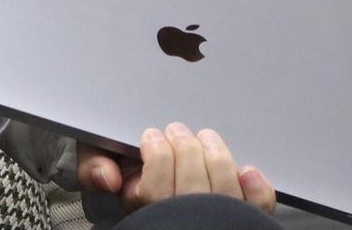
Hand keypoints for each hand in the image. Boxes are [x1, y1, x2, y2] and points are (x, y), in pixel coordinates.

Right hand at [78, 124, 277, 213]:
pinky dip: (256, 187)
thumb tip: (110, 176)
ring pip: (224, 191)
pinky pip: (257, 207)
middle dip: (185, 148)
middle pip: (192, 187)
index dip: (157, 154)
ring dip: (217, 156)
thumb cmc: (131, 170)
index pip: (154, 189)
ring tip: (206, 138)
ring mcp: (215, 220)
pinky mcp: (244, 217)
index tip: (152, 135)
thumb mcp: (102, 162)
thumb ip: (95, 166)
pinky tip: (246, 170)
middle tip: (178, 131)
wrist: (160, 181)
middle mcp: (183, 221)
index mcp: (147, 212)